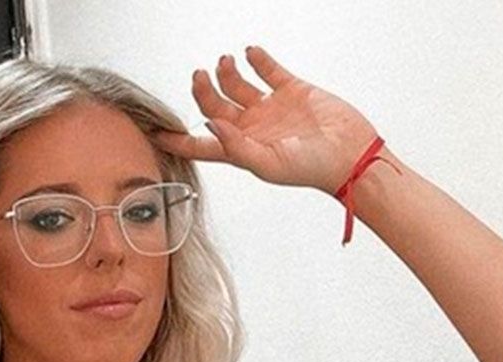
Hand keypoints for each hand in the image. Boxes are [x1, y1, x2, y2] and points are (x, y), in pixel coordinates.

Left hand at [152, 45, 379, 194]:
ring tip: (224, 61)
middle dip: (202, 90)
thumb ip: (235, 147)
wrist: (350, 155)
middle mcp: (251, 128)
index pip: (199, 144)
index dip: (175, 139)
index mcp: (240, 149)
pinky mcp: (291, 90)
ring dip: (226, 71)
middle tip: (199, 75)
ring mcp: (270, 108)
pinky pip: (267, 70)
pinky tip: (250, 51)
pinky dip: (256, 58)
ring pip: (237, 85)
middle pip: (214, 106)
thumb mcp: (268, 164)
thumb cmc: (310, 169)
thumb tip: (209, 125)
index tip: (152, 131)